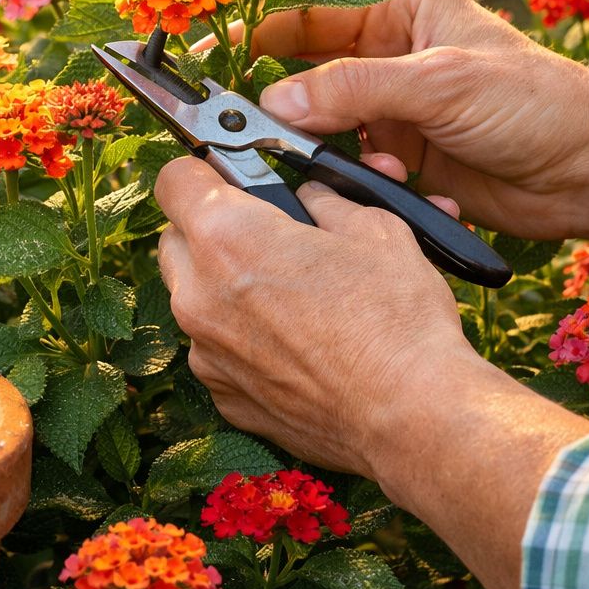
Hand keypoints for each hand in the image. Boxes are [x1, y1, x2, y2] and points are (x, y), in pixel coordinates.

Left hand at [154, 157, 588, 588]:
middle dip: (209, 230)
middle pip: (176, 241)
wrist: (414, 416)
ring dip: (223, 288)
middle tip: (263, 235)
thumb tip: (307, 195)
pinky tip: (296, 345)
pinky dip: (243, 342)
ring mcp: (207, 353)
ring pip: (193, 300)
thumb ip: (323, 201)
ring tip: (286, 295)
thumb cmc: (398, 319)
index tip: (227, 178)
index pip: (174, 180)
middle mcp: (199, 295)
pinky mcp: (226, 398)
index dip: (202, 171)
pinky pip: (217, 352)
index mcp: (227, 238)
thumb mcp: (374, 227)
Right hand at [250, 0, 588, 240]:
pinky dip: (351, 181)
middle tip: (233, 130)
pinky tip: (388, 187)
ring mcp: (388, 107)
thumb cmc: (535, 104)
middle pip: (298, 70)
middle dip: (274, 102)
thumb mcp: (441, 84)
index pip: (302, 11)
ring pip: (315, 125)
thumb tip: (272, 108)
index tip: (201, 61)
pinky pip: (345, 166)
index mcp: (396, 7)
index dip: (249, 32)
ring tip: (342, 169)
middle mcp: (384, 52)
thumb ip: (352, 90)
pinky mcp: (396, 157)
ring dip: (320, 151)